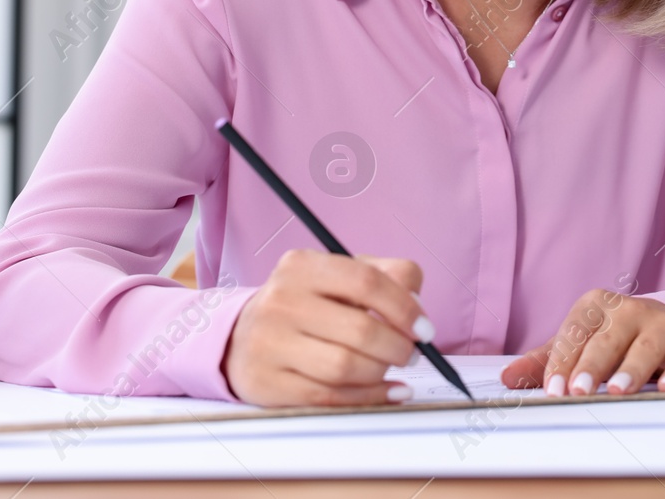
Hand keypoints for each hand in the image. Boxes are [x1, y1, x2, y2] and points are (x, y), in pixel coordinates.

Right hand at [220, 249, 433, 406]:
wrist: (240, 337)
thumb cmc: (305, 305)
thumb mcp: (338, 277)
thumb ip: (386, 276)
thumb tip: (417, 304)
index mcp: (300, 266)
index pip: (366, 281)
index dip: (404, 307)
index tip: (424, 329)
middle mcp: (280, 301)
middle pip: (360, 330)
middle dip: (398, 347)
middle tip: (410, 353)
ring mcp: (268, 344)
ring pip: (345, 367)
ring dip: (381, 372)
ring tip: (390, 368)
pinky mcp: (266, 383)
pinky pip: (329, 396)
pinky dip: (368, 398)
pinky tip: (387, 391)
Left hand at [499, 288, 664, 396]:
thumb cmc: (618, 339)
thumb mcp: (582, 344)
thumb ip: (546, 360)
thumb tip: (507, 378)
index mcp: (596, 305)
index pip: (575, 333)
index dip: (562, 361)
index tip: (553, 390)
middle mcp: (629, 309)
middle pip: (607, 340)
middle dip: (592, 366)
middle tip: (579, 392)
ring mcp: (661, 322)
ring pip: (645, 347)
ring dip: (631, 370)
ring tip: (619, 391)